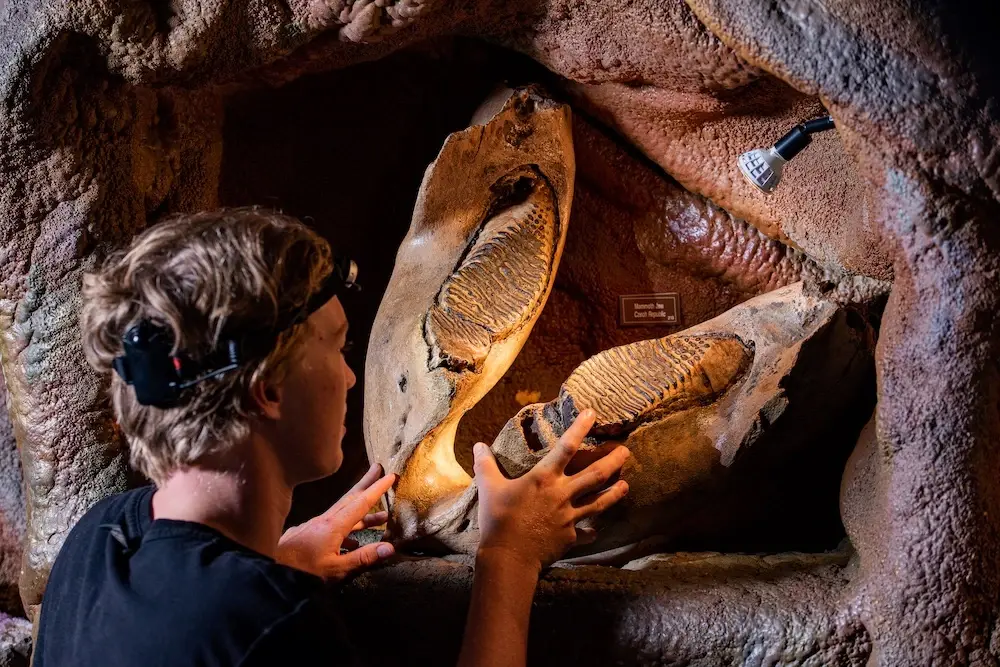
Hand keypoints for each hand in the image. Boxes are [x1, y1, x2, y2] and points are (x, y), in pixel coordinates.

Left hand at [276, 463, 395, 581]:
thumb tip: (389, 548)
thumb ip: (362, 558)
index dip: (377, 490)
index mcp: (334, 526)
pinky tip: (354, 542)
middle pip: (351, 498)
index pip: (361, 503)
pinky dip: (348, 528)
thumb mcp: (335, 568)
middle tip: (379, 470)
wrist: (269, 568)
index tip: (390, 475)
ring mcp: (315, 526)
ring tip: (381, 517)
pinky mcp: (308, 534)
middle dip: (366, 484)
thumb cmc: (301, 570)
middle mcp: (325, 520)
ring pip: (343, 513)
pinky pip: (334, 526)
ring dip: (362, 512)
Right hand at [472, 409, 629, 572]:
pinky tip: (597, 532)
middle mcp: (562, 494)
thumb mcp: (489, 488)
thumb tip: (478, 445)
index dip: (579, 428)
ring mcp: (570, 517)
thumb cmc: (498, 520)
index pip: (566, 447)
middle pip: (595, 474)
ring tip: (626, 485)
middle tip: (626, 451)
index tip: (592, 413)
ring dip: (615, 493)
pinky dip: (591, 532)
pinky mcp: (571, 537)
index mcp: (544, 478)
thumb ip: (486, 465)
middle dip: (613, 461)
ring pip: (599, 502)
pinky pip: (585, 533)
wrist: (509, 557)